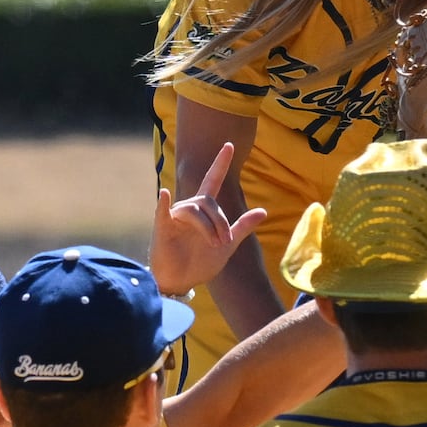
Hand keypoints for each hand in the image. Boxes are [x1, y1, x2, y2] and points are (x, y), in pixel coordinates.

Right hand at [149, 144, 271, 298]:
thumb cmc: (201, 263)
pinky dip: (162, 202)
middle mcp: (189, 208)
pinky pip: (162, 211)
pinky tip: (164, 194)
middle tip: (225, 241)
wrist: (182, 282)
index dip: (220, 163)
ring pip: (195, 209)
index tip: (229, 145)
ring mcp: (174, 216)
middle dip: (221, 221)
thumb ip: (243, 227)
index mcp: (205, 211)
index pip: (213, 180)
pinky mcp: (162, 227)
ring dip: (208, 227)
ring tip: (215, 244)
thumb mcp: (227, 245)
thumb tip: (264, 211)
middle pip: (208, 201)